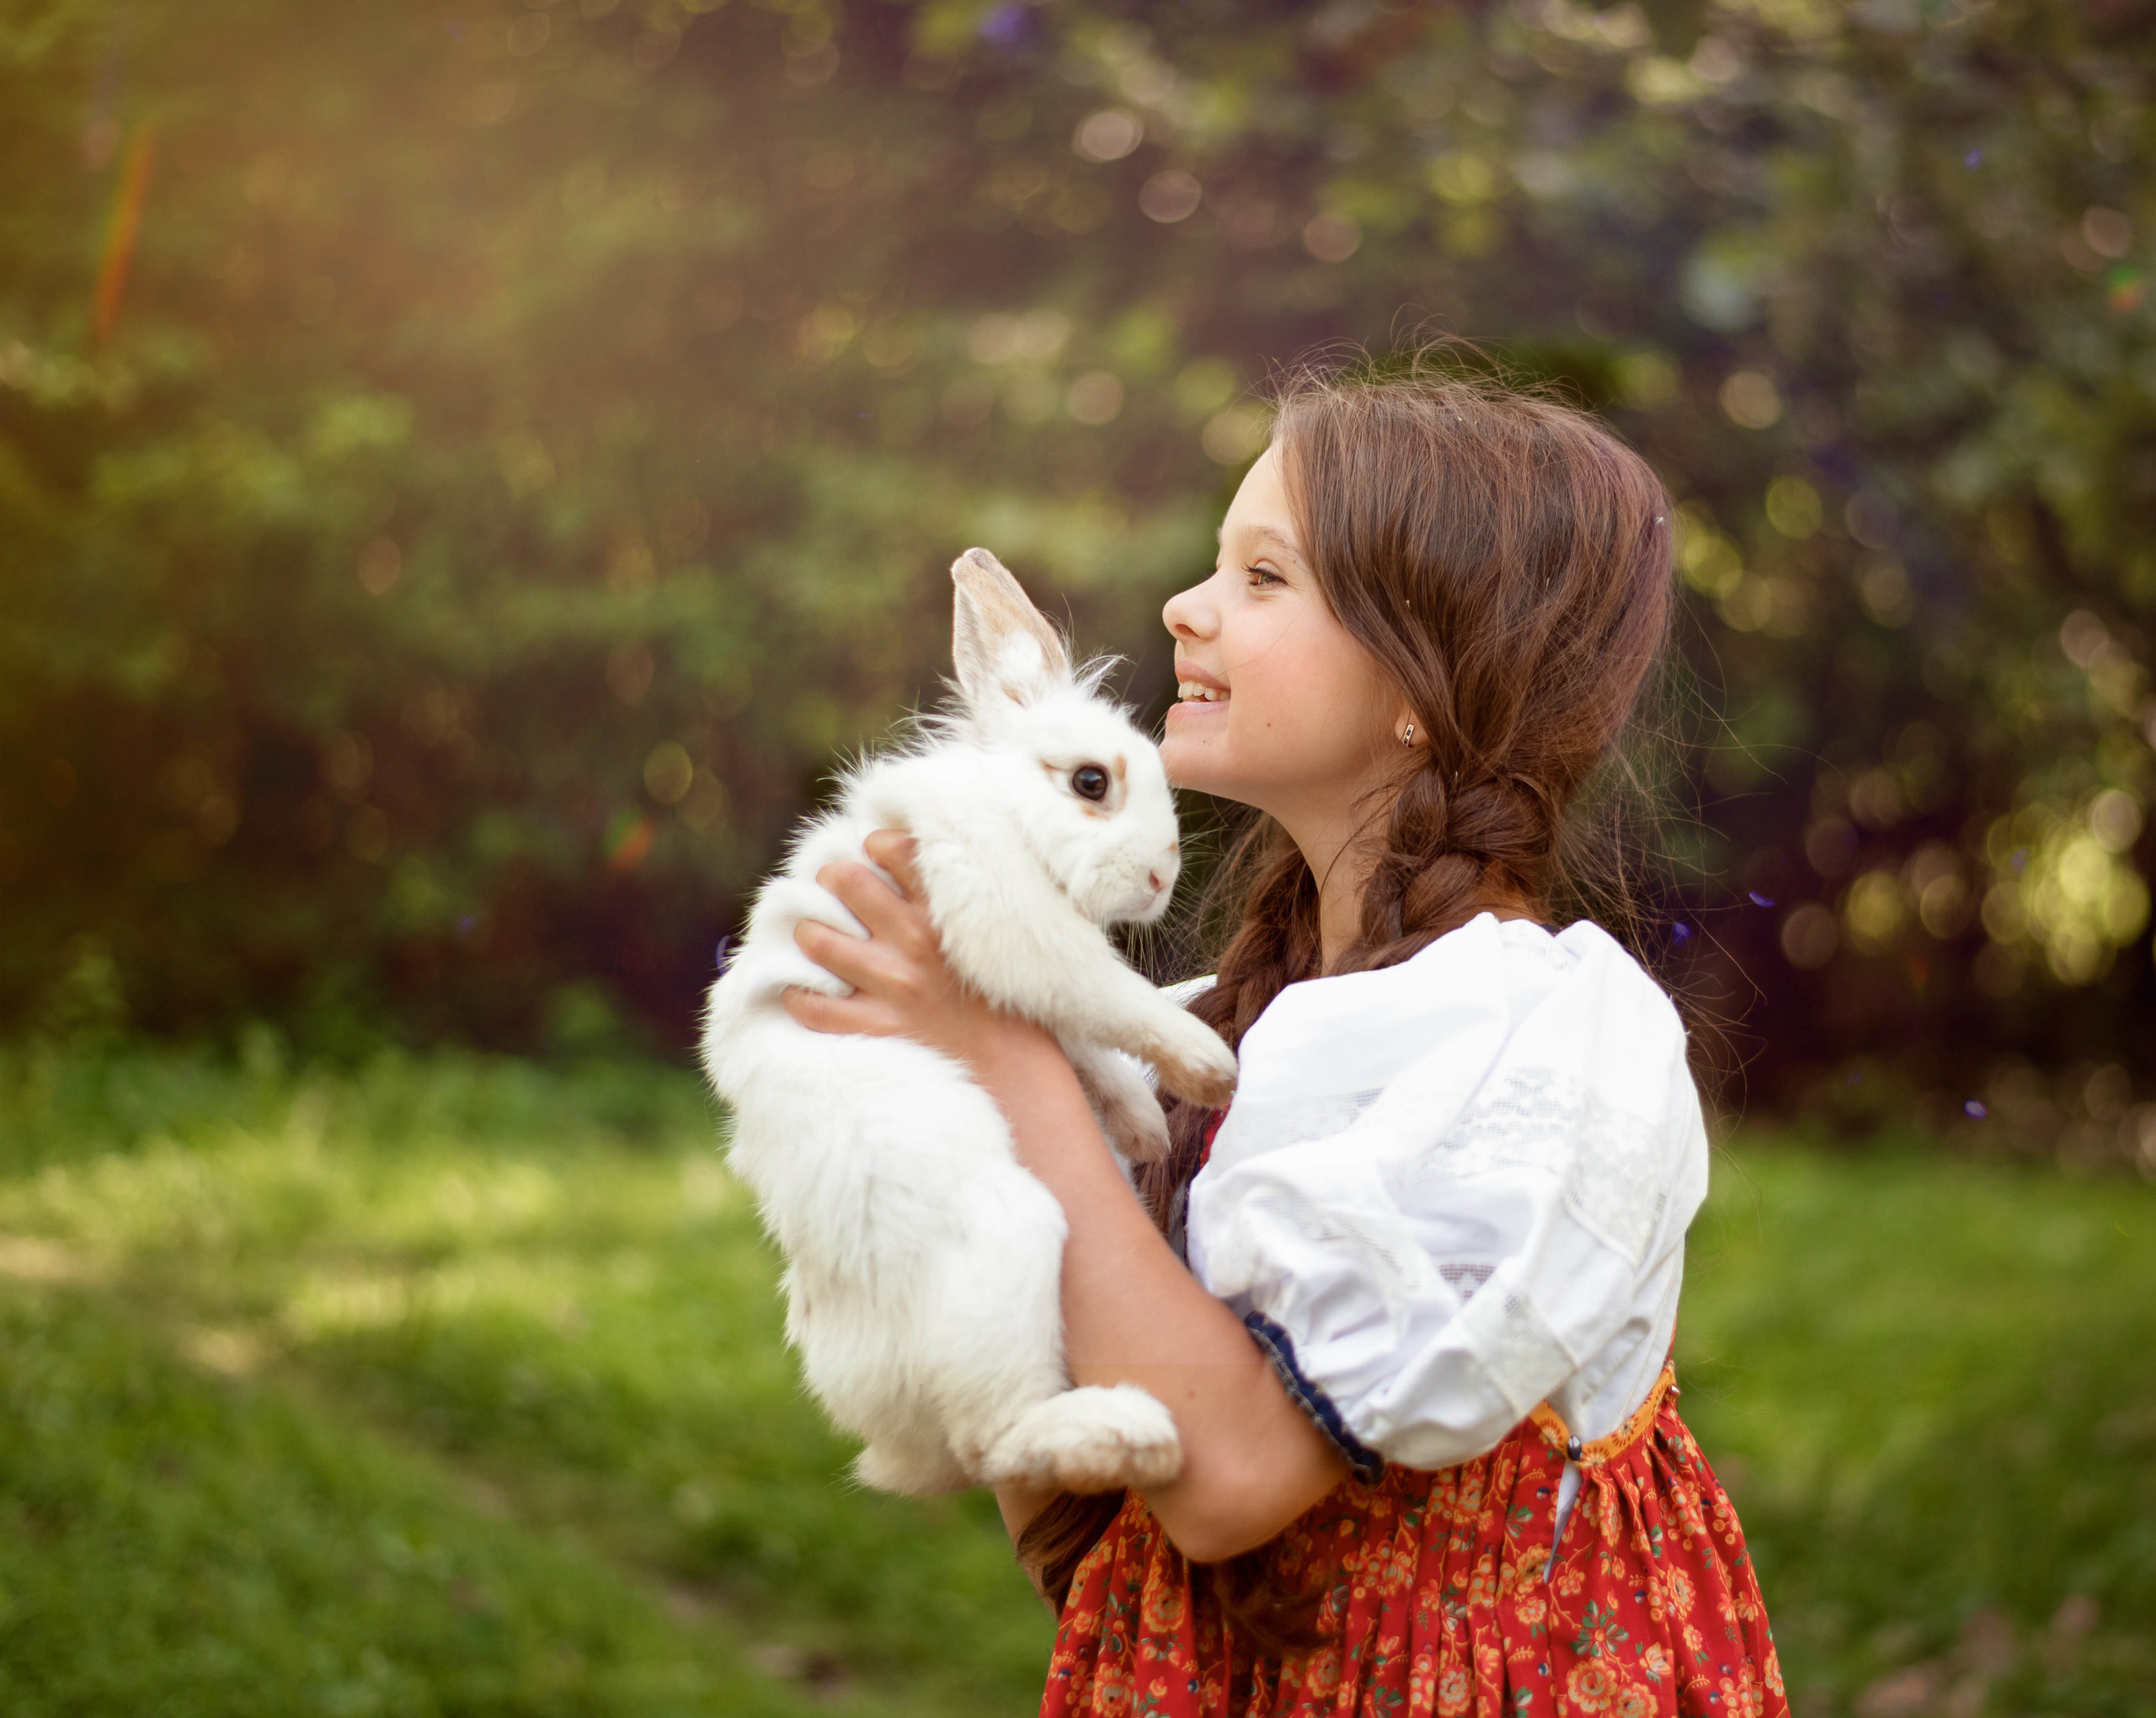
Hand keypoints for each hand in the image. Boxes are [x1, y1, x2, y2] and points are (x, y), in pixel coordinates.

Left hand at [782, 830, 1052, 1076]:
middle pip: (846, 880)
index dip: (875, 845)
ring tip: (814, 936)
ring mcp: (893, 986)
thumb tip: (909, 864)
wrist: (1014, 1070)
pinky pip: (814, 1007)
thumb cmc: (1004, 1000)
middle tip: (831, 888)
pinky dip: (800, 996)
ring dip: (809, 933)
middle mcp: (916, 942)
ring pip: (818, 939)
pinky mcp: (877, 1028)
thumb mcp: (991, 938)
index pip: (895, 848)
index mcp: (947, 913)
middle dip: (830, 878)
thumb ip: (951, 903)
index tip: (872, 854)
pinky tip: (804, 991)